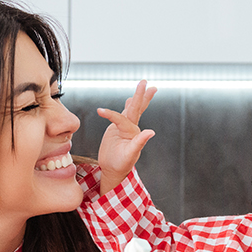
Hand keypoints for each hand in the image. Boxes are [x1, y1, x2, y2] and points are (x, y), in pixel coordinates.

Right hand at [96, 80, 156, 194]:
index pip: (122, 119)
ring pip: (132, 110)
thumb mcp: (130, 155)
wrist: (113, 170)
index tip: (99, 111)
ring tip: (144, 87)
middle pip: (136, 108)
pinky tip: (130, 100)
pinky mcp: (118, 129)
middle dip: (140, 95)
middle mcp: (131, 128)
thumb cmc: (121, 165)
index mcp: (133, 132)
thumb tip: (151, 132)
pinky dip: (128, 106)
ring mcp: (125, 127)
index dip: (111, 114)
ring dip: (137, 98)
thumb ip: (139, 143)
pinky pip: (124, 114)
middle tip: (146, 82)